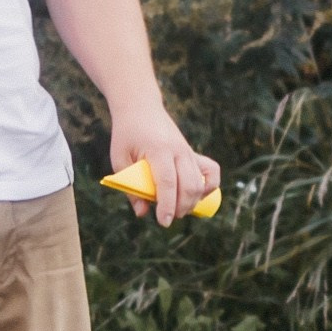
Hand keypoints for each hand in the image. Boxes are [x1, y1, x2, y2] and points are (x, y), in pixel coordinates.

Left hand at [108, 109, 219, 227]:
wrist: (140, 108)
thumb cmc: (127, 135)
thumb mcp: (120, 159)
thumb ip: (130, 187)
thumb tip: (142, 213)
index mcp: (158, 150)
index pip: (167, 182)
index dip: (167, 205)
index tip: (164, 222)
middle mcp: (178, 150)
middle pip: (188, 185)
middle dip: (181, 208)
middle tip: (168, 218)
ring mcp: (188, 151)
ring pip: (200, 182)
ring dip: (192, 202)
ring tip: (178, 210)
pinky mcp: (192, 152)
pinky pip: (211, 170)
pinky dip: (209, 185)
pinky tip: (198, 194)